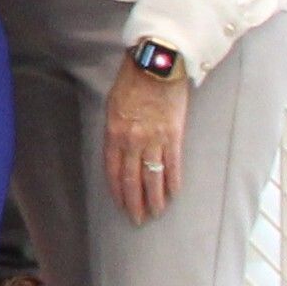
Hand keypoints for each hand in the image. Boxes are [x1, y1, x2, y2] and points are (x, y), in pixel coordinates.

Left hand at [105, 64, 189, 226]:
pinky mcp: (173, 135)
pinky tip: (173, 195)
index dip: (117, 190)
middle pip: (131, 179)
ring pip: (152, 177)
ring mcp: (153, 139)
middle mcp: (131, 140)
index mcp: (113, 133)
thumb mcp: (114, 105)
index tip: (120, 205)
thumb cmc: (132, 82)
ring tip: (155, 213)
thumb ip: (116, 130)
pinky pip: (172, 165)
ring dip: (154, 199)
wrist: (156, 66)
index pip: (113, 170)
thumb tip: (120, 149)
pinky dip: (172, 182)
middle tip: (137, 220)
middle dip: (134, 202)